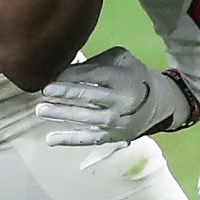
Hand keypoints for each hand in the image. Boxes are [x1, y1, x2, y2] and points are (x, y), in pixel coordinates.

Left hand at [37, 47, 195, 145]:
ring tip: (41, 109)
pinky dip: (69, 140)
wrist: (158, 103)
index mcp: (121, 79)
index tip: (51, 73)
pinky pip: (88, 139)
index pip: (92, 75)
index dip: (70, 74)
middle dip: (64, 93)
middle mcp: (119, 101)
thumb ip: (96, 61)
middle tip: (45, 90)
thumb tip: (66, 66)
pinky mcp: (111, 136)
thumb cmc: (132, 76)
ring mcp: (114, 121)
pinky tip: (50, 139)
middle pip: (88, 96)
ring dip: (61, 114)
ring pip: (85, 118)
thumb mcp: (121, 59)